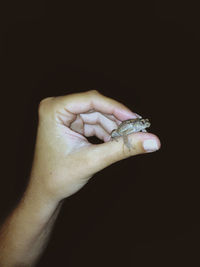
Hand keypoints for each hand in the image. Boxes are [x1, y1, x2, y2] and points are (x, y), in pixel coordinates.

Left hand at [28, 90, 159, 201]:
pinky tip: (116, 142)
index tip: (136, 119)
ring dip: (114, 128)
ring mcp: (64, 116)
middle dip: (117, 120)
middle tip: (138, 130)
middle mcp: (58, 109)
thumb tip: (153, 141)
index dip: (116, 108)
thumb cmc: (58, 177)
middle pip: (96, 107)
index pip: (91, 99)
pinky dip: (107, 133)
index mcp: (54, 110)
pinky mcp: (71, 125)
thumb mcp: (93, 160)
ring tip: (129, 139)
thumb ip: (124, 148)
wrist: (45, 192)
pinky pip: (94, 124)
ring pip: (98, 115)